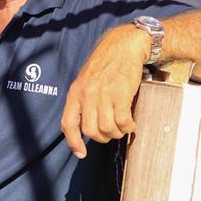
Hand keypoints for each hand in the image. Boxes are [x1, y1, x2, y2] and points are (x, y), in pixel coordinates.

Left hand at [60, 26, 147, 157]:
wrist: (122, 46)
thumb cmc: (105, 65)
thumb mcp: (85, 81)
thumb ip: (83, 101)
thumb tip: (85, 126)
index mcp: (75, 93)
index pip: (68, 124)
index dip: (73, 142)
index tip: (81, 153)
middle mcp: (87, 95)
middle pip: (91, 131)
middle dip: (103, 138)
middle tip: (111, 133)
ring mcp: (103, 95)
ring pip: (108, 129)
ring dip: (117, 133)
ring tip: (123, 127)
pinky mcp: (120, 93)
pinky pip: (123, 121)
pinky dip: (128, 127)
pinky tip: (131, 123)